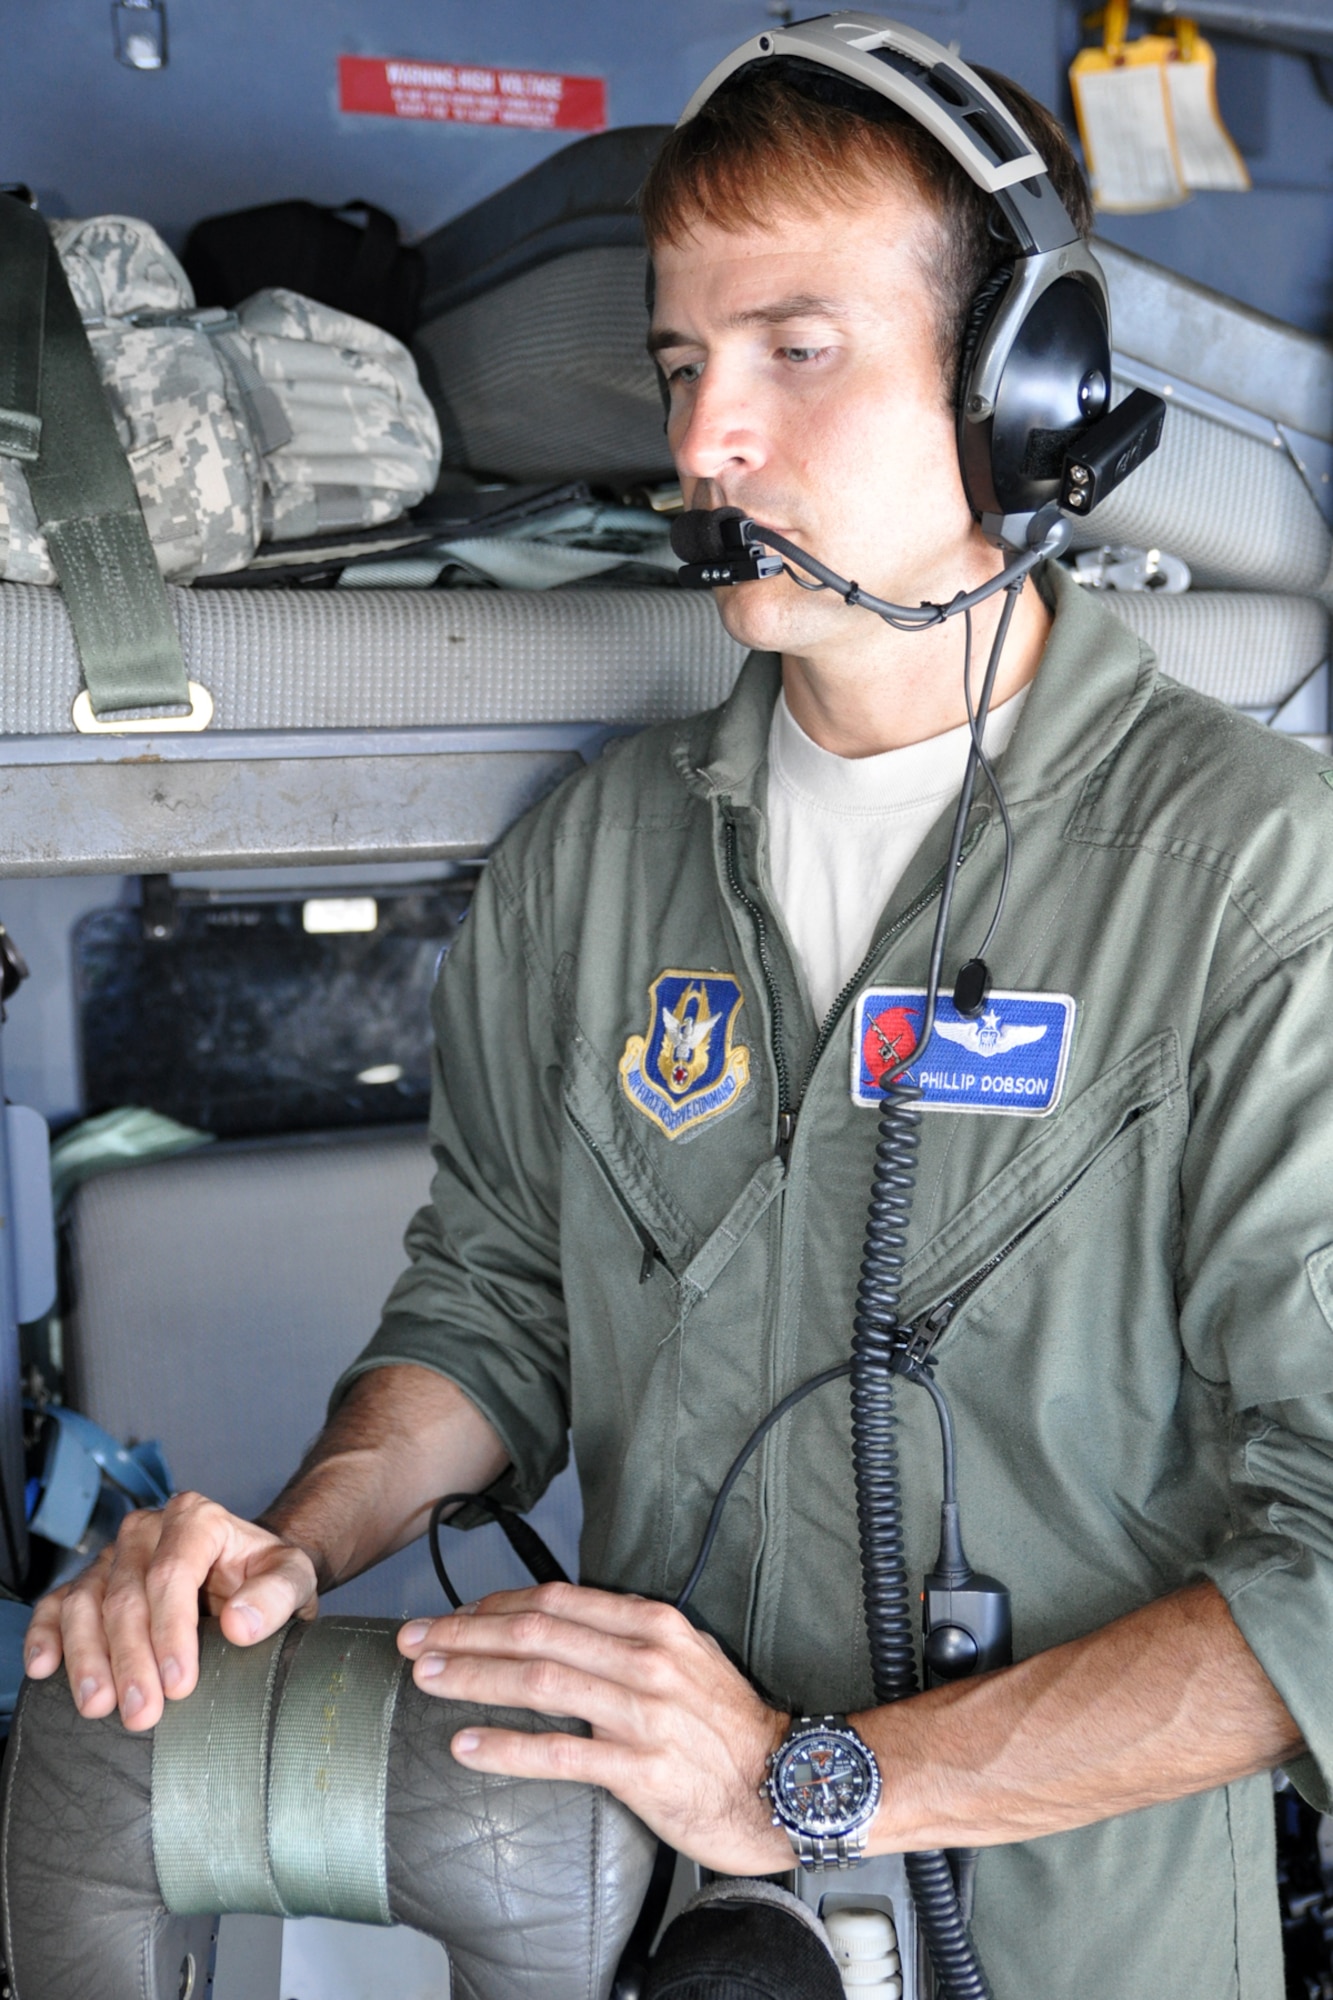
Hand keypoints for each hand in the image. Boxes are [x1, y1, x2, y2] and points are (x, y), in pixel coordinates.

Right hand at [23, 1491, 318, 1731]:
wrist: (246, 1575)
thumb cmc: (266, 1576)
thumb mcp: (293, 1577)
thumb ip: (276, 1595)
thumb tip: (240, 1625)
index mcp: (195, 1519)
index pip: (172, 1573)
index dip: (172, 1631)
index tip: (180, 1683)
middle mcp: (147, 1531)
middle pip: (126, 1596)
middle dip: (132, 1660)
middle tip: (142, 1712)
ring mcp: (113, 1557)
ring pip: (85, 1602)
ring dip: (88, 1657)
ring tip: (98, 1704)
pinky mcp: (90, 1583)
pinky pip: (56, 1604)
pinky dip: (46, 1635)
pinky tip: (44, 1667)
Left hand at [397, 1581, 792, 1873]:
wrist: (787, 1783)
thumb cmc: (729, 1725)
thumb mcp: (686, 1655)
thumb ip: (627, 1638)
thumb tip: (562, 1627)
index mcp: (653, 1625)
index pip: (556, 1602)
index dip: (494, 1604)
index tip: (454, 1616)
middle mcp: (645, 1660)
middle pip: (536, 1634)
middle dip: (465, 1632)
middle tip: (415, 1641)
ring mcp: (643, 1713)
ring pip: (539, 1682)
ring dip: (473, 1677)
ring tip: (428, 1680)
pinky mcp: (640, 1769)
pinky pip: (560, 1753)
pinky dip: (506, 1747)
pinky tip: (465, 1746)